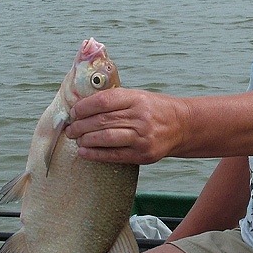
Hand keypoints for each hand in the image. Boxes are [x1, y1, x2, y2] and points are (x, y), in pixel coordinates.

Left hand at [65, 88, 189, 164]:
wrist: (182, 126)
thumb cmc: (154, 110)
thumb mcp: (138, 97)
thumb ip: (114, 101)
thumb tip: (82, 108)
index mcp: (137, 99)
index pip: (103, 101)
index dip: (83, 107)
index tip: (73, 112)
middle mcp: (140, 117)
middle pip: (102, 121)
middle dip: (80, 126)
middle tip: (70, 129)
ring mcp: (142, 137)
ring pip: (105, 138)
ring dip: (85, 140)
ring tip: (76, 139)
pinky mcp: (143, 154)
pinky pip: (114, 155)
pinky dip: (95, 154)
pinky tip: (84, 152)